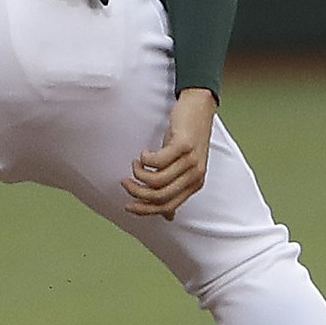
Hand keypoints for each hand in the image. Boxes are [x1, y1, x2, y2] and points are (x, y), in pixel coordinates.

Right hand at [122, 88, 217, 219]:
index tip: (128, 205)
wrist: (199, 107)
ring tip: (135, 164)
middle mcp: (195, 175)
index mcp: (195, 184)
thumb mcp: (183, 165)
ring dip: (139, 174)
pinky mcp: (184, 145)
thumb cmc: (187, 137)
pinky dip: (144, 159)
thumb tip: (168, 217)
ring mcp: (191, 160)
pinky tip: (144, 153)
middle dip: (137, 193)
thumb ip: (176, 188)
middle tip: (126, 182)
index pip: (168, 206)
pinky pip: (157, 161)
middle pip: (160, 196)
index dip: (145, 209)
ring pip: (156, 180)